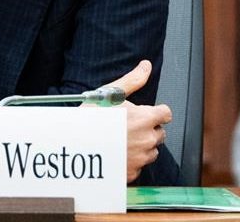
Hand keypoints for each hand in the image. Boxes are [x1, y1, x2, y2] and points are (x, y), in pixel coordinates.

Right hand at [89, 60, 172, 181]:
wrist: (73, 146)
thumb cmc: (89, 119)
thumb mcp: (109, 94)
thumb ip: (133, 80)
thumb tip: (146, 66)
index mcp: (145, 119)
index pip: (166, 114)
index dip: (156, 112)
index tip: (145, 112)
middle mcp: (147, 139)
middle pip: (159, 133)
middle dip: (148, 128)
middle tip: (127, 125)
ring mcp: (141, 158)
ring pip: (151, 151)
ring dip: (141, 145)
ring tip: (120, 139)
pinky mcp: (132, 173)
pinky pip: (139, 165)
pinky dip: (131, 160)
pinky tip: (116, 152)